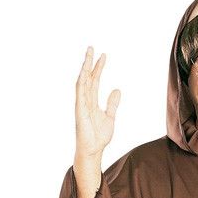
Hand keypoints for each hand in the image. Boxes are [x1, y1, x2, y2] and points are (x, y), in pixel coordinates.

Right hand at [75, 46, 119, 160]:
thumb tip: (117, 90)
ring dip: (85, 67)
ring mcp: (81, 103)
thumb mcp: (110, 117)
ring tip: (89, 54)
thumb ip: (112, 103)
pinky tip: (85, 72)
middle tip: (92, 47)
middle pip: (87, 77)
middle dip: (90, 62)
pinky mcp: (80, 109)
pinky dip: (82, 81)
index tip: (103, 56)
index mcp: (92, 101)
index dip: (98, 68)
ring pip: (82, 81)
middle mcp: (85, 100)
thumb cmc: (99, 137)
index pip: (95, 80)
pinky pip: (80, 92)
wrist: (93, 150)